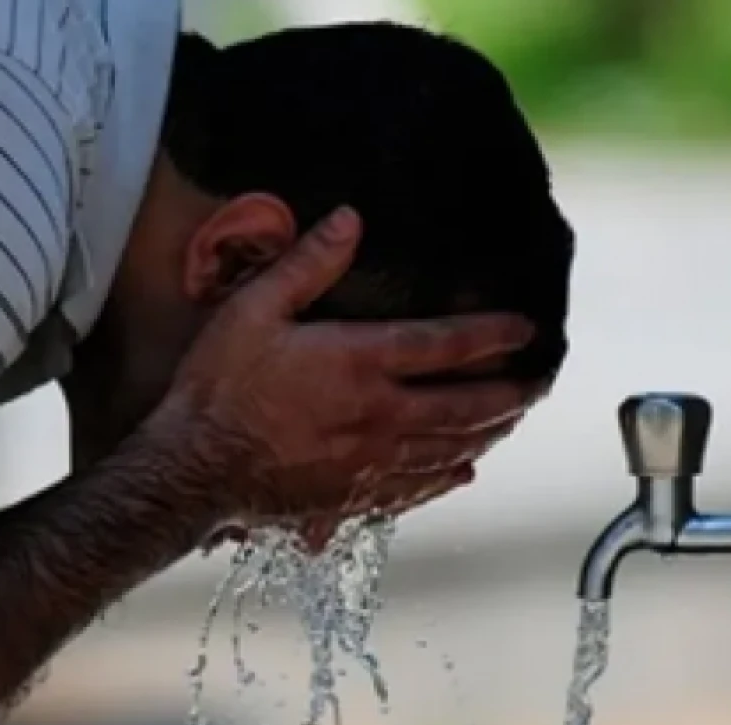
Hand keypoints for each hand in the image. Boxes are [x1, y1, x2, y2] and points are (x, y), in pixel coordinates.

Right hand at [151, 207, 542, 529]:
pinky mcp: (353, 498)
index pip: (447, 344)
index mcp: (361, 363)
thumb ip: (307, 265)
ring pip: (449, 448)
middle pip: (465, 406)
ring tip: (511, 420)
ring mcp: (371, 463)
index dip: (494, 333)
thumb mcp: (254, 309)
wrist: (193, 469)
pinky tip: (460, 471)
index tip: (527, 327)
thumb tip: (349, 221)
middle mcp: (379, 416)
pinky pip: (416, 489)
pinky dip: (445, 478)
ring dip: (487, 433)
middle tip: (537, 382)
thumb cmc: (217, 387)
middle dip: (509, 393)